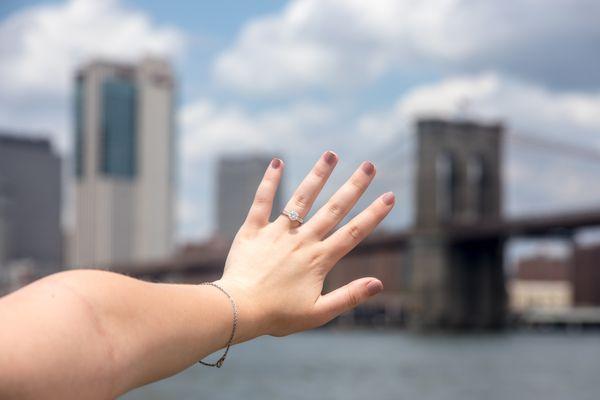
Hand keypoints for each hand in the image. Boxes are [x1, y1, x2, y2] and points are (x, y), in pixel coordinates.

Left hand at [216, 151, 394, 339]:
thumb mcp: (319, 313)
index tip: (389, 196)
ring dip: (318, 176)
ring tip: (331, 154)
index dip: (374, 214)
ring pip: (301, 199)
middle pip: (333, 209)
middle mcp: (301, 240)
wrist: (239, 311)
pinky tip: (277, 162)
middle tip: (369, 165)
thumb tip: (379, 284)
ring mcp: (277, 233)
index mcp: (319, 259)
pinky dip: (269, 182)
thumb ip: (349, 297)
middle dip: (353, 186)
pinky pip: (262, 202)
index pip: (353, 232)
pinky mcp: (253, 230)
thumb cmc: (278, 316)